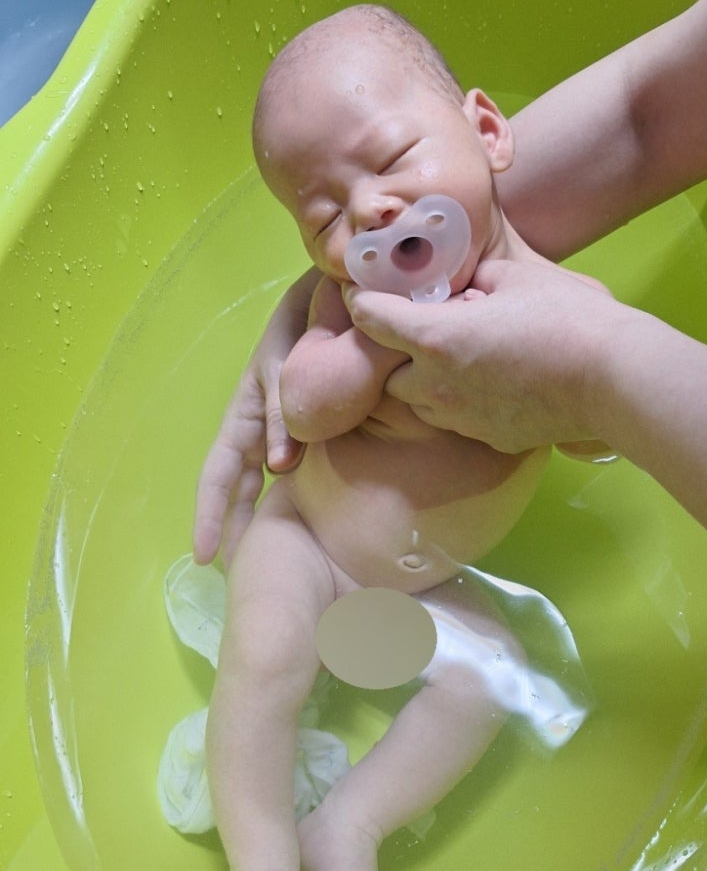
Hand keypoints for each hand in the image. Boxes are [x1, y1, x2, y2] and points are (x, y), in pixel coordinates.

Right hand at [192, 271, 317, 565]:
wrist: (336, 294)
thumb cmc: (302, 322)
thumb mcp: (285, 364)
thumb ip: (284, 409)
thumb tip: (277, 467)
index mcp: (245, 414)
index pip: (220, 474)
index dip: (210, 515)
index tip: (205, 558)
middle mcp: (261, 426)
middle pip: (240, 486)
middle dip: (234, 527)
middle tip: (236, 575)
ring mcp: (287, 426)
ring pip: (271, 479)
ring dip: (266, 514)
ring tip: (272, 557)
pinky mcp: (316, 422)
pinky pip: (305, 461)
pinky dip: (306, 490)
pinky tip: (319, 518)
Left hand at [345, 260, 615, 453]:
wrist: (614, 379)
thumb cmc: (568, 318)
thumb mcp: (518, 276)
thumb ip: (481, 275)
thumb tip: (474, 282)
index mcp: (434, 337)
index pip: (371, 318)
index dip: (361, 300)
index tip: (360, 291)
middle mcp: (437, 384)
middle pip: (390, 374)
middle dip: (399, 354)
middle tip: (426, 330)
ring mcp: (463, 418)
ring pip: (421, 403)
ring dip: (427, 382)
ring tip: (461, 359)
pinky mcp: (490, 438)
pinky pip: (459, 420)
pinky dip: (463, 403)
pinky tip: (493, 384)